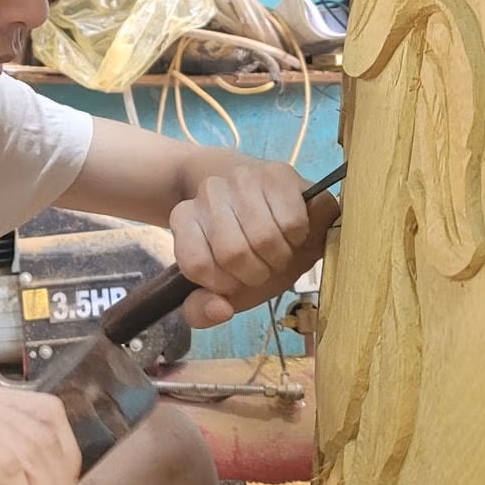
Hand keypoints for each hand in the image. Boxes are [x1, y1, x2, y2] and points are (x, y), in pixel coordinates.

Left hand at [169, 159, 339, 326]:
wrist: (272, 206)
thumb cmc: (247, 251)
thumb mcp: (223, 287)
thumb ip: (203, 310)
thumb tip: (220, 310)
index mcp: (184, 217)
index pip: (197, 265)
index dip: (223, 283)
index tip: (235, 277)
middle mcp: (209, 192)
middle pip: (233, 253)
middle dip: (257, 273)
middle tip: (264, 265)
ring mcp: (243, 179)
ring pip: (264, 238)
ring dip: (281, 257)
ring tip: (280, 249)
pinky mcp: (280, 174)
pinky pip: (292, 223)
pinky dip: (299, 239)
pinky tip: (294, 232)